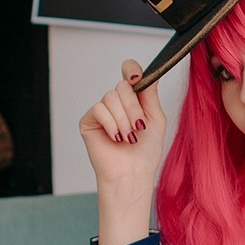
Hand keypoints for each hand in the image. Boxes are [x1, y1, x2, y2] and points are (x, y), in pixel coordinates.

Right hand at [79, 60, 165, 189]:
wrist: (132, 173)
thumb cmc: (146, 151)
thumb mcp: (155, 119)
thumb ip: (150, 95)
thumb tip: (149, 73)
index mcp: (134, 99)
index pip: (129, 72)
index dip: (132, 70)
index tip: (137, 79)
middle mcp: (117, 102)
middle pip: (122, 86)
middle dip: (133, 108)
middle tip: (139, 127)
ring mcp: (102, 111)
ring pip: (111, 98)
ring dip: (124, 120)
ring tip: (129, 138)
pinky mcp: (89, 120)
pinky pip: (99, 109)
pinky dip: (111, 124)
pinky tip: (116, 138)